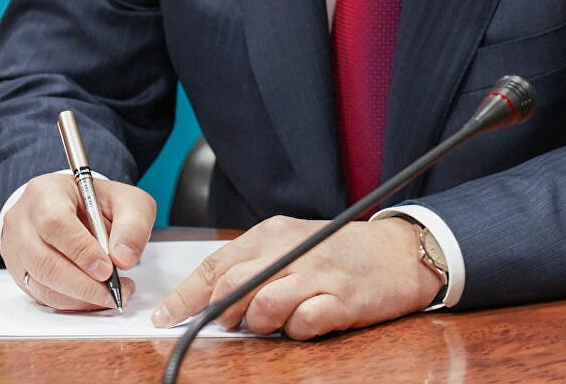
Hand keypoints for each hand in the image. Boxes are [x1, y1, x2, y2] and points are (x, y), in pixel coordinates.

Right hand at [0, 173, 154, 310]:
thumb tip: (123, 258)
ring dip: (79, 297)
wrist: (74, 208)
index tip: (107, 268)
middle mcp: (22, 220)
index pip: (54, 223)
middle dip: (83, 284)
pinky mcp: (20, 272)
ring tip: (111, 295)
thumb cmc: (97, 203)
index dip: (81, 250)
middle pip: (43, 260)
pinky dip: (72, 303)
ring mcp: (16, 248)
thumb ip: (133, 225)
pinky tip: (94, 298)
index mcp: (45, 192)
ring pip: (41, 283)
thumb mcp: (127, 201)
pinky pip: (42, 296)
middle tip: (114, 291)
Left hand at [150, 216, 439, 338]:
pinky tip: (309, 321)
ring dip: (262, 323)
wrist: (399, 253)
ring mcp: (317, 275)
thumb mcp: (292, 243)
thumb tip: (211, 297)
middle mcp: (291, 250)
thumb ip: (254, 264)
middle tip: (227, 325)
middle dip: (221, 313)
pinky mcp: (341, 300)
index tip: (166, 316)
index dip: (186, 295)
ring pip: (262, 307)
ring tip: (278, 320)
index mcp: (272, 233)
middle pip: (232, 286)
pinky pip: (302, 325)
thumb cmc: (340, 251)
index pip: (216, 264)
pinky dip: (297, 331)